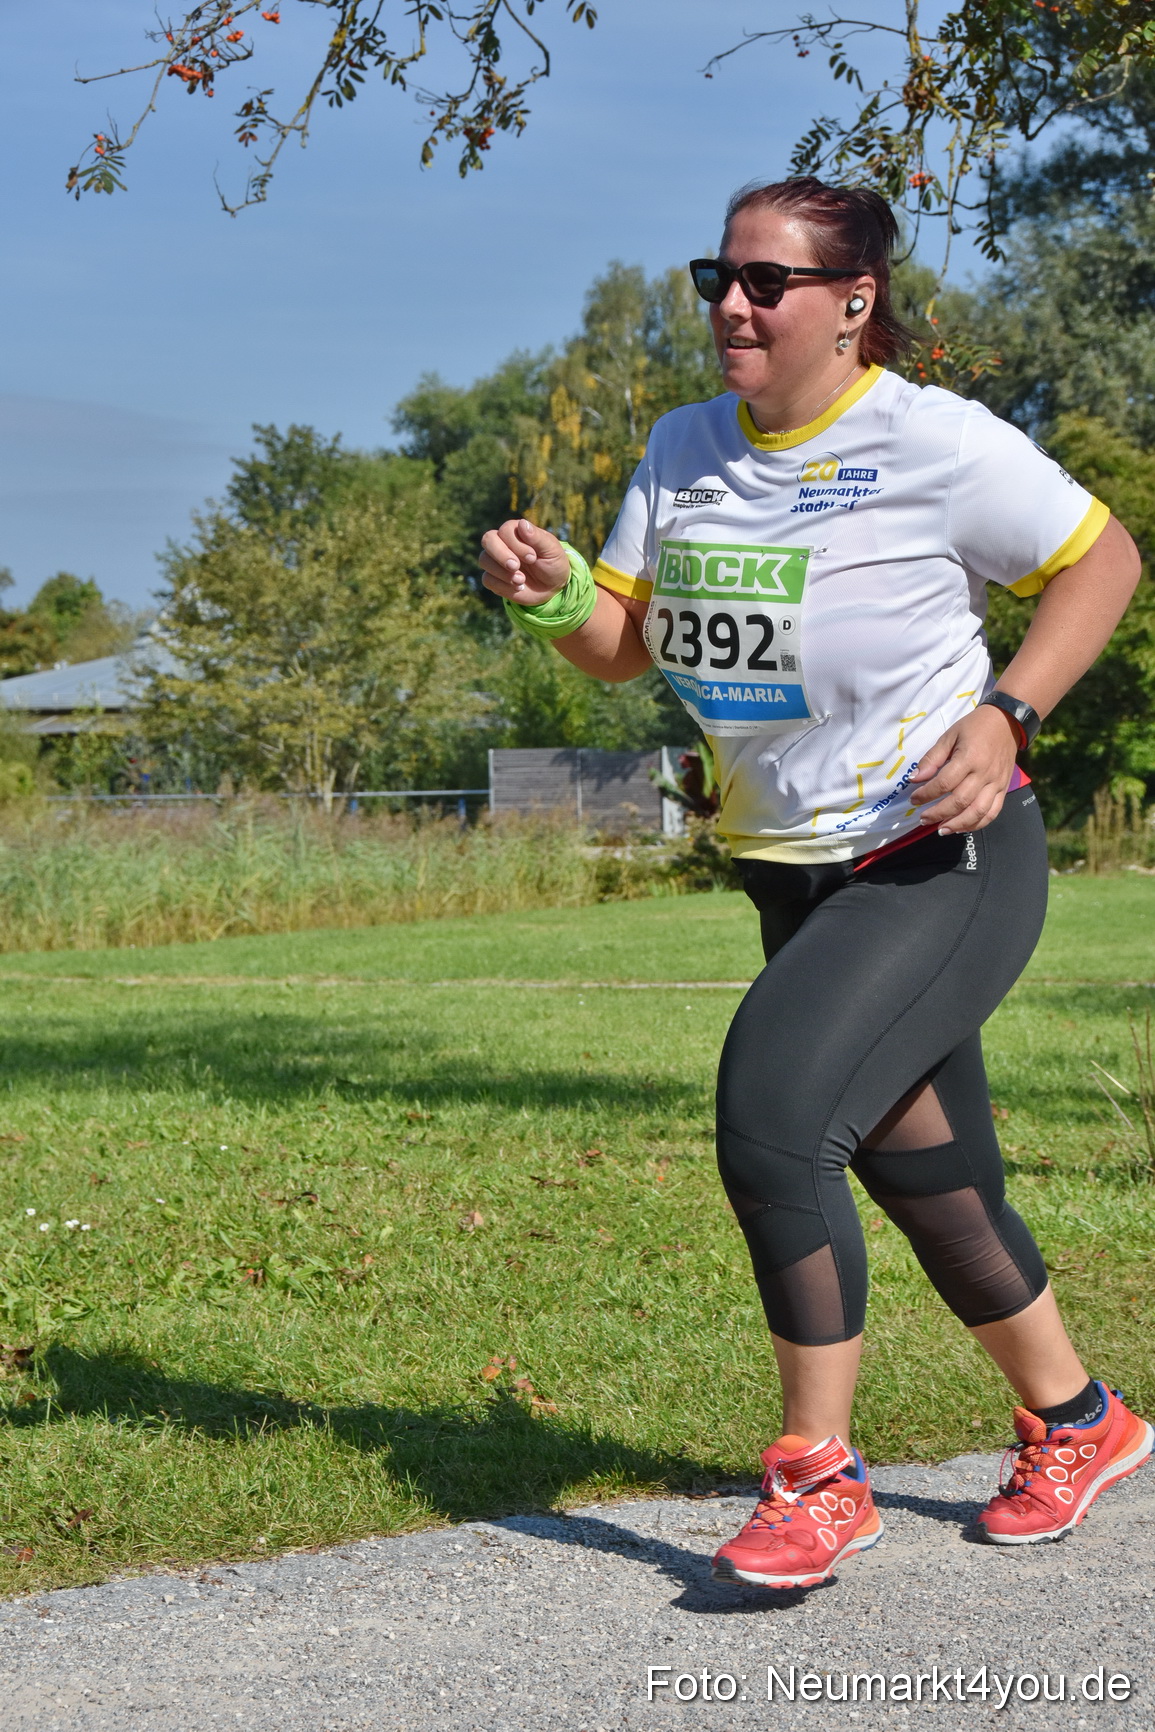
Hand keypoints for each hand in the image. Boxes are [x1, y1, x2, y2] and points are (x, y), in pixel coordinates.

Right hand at [479, 518, 570, 606]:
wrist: (552, 587)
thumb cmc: (553, 563)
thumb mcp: (551, 550)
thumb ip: (537, 537)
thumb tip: (522, 523)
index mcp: (516, 532)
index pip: (505, 531)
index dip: (515, 544)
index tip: (532, 557)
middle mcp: (502, 543)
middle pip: (487, 540)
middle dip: (501, 555)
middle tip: (516, 566)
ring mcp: (496, 561)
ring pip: (484, 560)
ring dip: (503, 573)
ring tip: (522, 580)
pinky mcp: (494, 578)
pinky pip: (487, 579)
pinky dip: (502, 585)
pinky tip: (518, 587)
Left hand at [909, 705, 1019, 833]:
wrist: (1007, 722)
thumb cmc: (974, 727)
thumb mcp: (949, 736)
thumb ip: (932, 758)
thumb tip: (914, 779)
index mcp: (969, 758)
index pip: (945, 783)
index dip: (927, 794)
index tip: (914, 799)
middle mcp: (984, 773)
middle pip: (960, 801)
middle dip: (938, 813)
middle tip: (922, 819)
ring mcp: (997, 783)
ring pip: (978, 812)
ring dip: (958, 824)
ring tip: (941, 830)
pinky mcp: (1004, 789)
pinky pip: (992, 812)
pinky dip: (977, 824)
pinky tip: (962, 827)